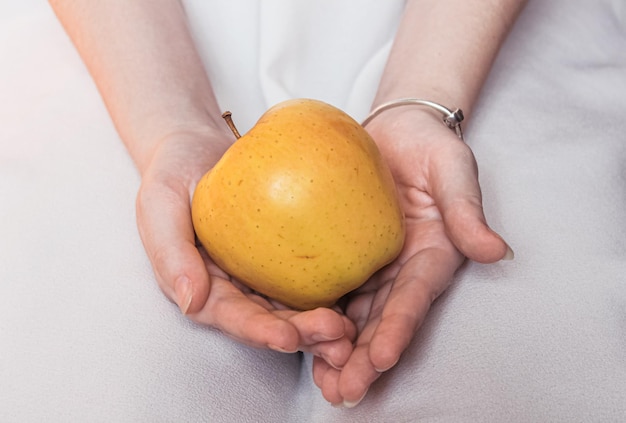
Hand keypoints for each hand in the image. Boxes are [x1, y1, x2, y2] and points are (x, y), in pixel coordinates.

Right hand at [135, 127, 355, 366]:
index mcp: (201, 288)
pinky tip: (360, 288)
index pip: (231, 317)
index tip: (287, 338)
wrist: (199, 148)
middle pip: (270, 320)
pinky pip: (309, 273)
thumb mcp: (160, 203)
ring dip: (323, 324)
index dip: (258, 331)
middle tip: (338, 338)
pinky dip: (332, 286)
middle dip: (302, 336)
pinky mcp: (283, 257)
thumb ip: (170, 251)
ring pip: (294, 307)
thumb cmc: (174, 172)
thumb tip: (190, 300)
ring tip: (352, 331)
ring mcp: (260, 275)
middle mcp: (234, 290)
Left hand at [312, 108, 511, 405]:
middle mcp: (399, 270)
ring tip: (322, 384)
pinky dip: (314, 317)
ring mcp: (368, 266)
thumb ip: (466, 210)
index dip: (399, 328)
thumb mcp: (453, 169)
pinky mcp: (340, 255)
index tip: (381, 357)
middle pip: (381, 319)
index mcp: (430, 256)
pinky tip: (296, 340)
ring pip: (353, 315)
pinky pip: (326, 288)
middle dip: (364, 359)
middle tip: (343, 390)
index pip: (414, 297)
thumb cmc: (428, 145)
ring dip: (338, 352)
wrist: (394, 129)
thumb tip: (496, 251)